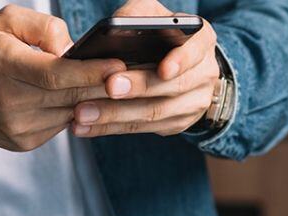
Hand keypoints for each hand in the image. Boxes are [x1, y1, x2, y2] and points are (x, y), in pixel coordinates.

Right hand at [0, 5, 126, 151]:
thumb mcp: (2, 22)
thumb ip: (43, 26)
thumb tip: (73, 48)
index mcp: (4, 65)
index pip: (56, 74)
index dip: (91, 72)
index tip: (119, 65)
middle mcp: (9, 101)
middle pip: (70, 96)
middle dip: (103, 86)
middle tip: (130, 75)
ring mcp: (16, 127)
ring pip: (70, 112)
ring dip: (91, 100)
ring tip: (106, 84)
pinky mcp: (22, 142)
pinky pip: (60, 125)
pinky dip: (70, 110)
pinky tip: (72, 97)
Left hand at [70, 0, 220, 136]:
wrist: (181, 66)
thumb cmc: (160, 36)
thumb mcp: (153, 15)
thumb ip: (138, 15)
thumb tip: (115, 27)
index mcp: (201, 42)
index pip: (196, 51)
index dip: (181, 61)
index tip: (163, 70)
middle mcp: (203, 74)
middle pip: (172, 86)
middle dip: (138, 87)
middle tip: (109, 87)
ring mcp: (193, 103)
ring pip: (155, 113)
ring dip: (116, 115)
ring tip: (84, 112)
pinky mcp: (176, 123)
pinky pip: (142, 129)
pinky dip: (112, 128)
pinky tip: (87, 126)